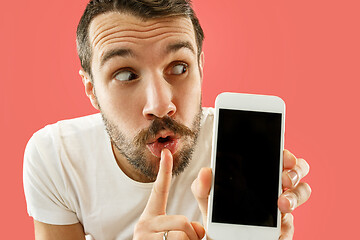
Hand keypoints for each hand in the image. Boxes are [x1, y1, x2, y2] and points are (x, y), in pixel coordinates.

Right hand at [133, 149, 204, 239]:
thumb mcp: (183, 237)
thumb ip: (191, 223)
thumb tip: (195, 203)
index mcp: (151, 220)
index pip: (159, 191)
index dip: (164, 170)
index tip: (166, 152)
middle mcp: (144, 226)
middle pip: (182, 221)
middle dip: (191, 235)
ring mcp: (143, 236)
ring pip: (183, 232)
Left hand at [191, 149, 310, 238]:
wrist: (220, 236)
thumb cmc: (217, 211)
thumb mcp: (206, 197)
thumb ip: (202, 185)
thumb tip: (206, 172)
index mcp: (258, 172)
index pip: (277, 156)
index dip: (285, 154)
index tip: (284, 158)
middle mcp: (274, 185)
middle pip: (297, 170)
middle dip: (296, 171)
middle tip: (284, 180)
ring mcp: (281, 204)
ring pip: (303, 192)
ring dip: (296, 195)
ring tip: (282, 204)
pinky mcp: (283, 226)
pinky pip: (291, 224)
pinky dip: (287, 225)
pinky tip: (277, 228)